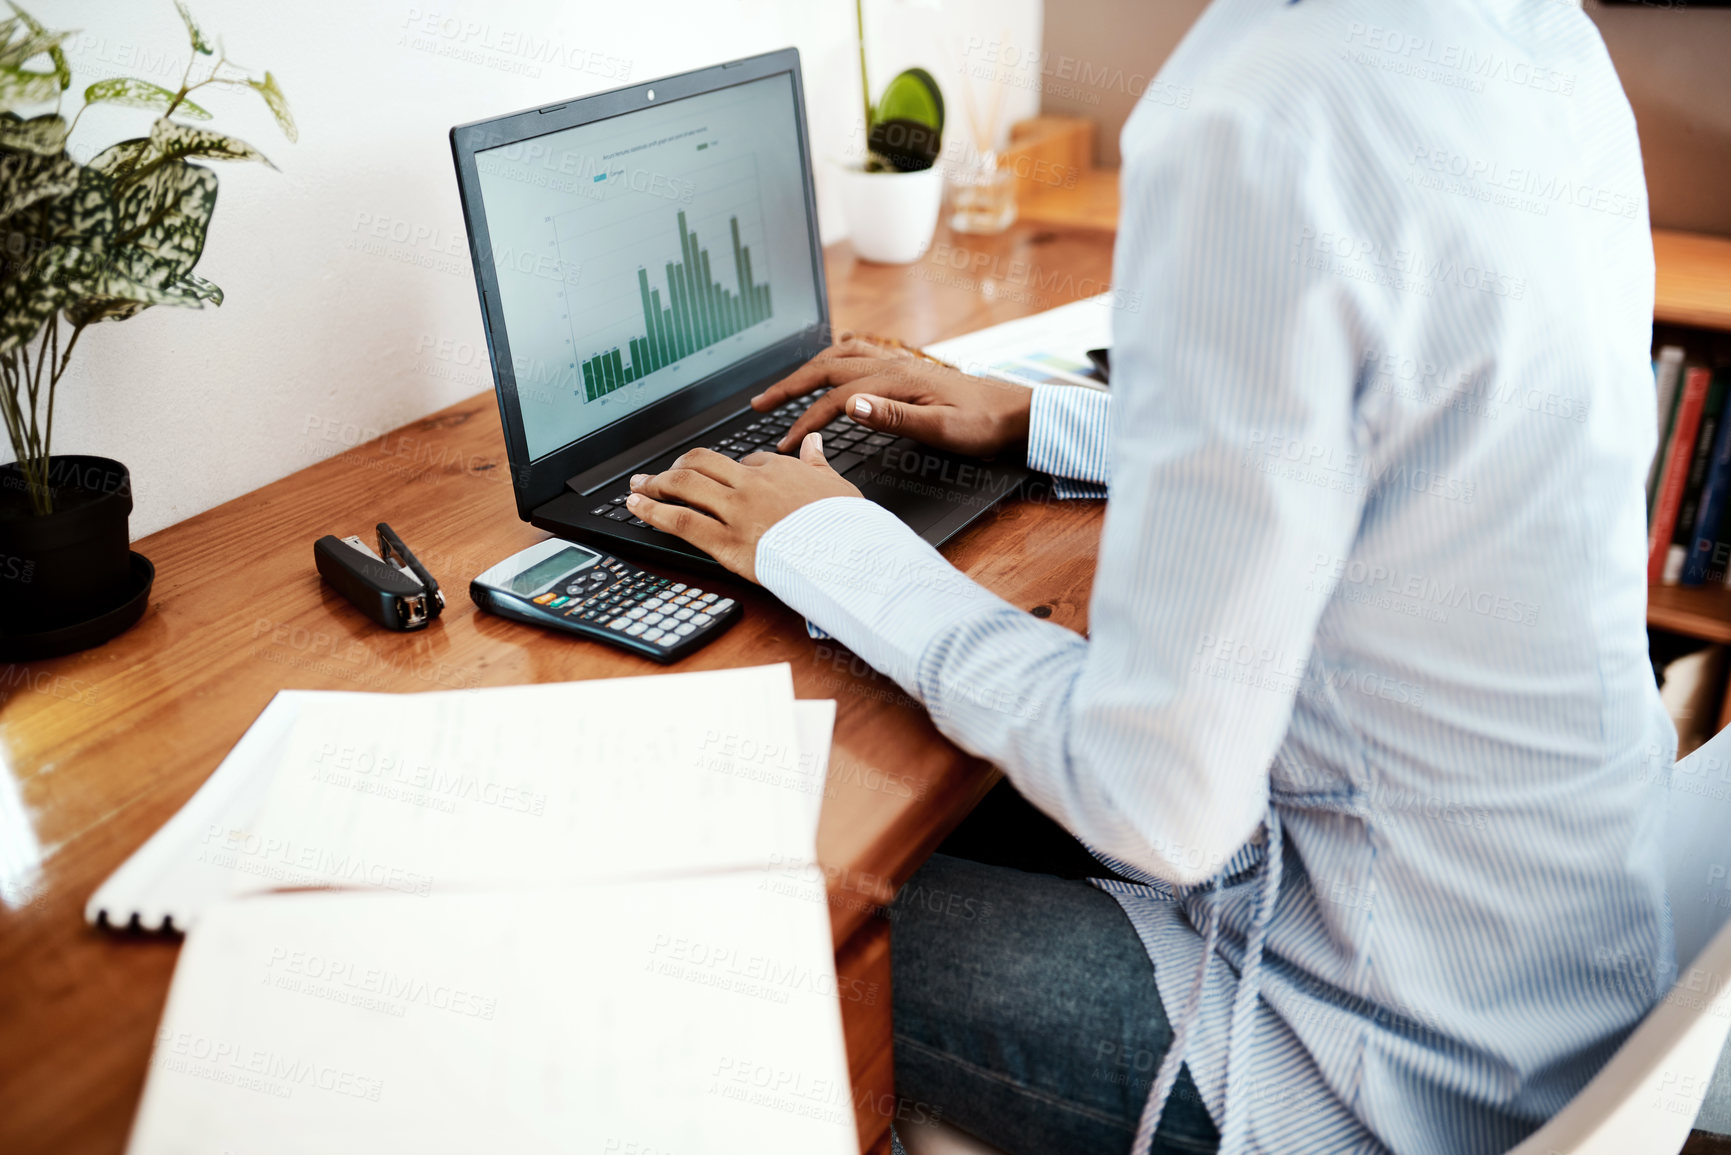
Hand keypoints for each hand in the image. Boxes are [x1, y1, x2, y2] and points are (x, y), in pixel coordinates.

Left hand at [625, 435, 860, 581]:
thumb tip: (814, 441)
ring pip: (684, 486)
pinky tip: (636, 507)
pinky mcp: (726, 541)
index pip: (744, 461)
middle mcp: (752, 484)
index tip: (715, 479)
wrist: (850, 555)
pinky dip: (653, 511)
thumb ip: (819, 463)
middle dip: (676, 467)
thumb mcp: (839, 485)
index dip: (726, 471)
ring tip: (638, 486)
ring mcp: (736, 511)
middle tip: (659, 474)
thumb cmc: (848, 527)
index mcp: (780, 469)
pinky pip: (681, 522)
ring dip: (655, 483)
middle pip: (702, 463)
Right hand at [751, 336, 1032, 457]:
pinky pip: (857, 355)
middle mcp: (892, 365)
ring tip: (780, 389)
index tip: (786, 444)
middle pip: (826, 367)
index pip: (836, 399)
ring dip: (805, 371)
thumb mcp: (943, 430)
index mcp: (896, 381)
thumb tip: (850, 404)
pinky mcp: (906, 368)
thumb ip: (895, 417)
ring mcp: (898, 364)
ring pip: (838, 357)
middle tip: (758, 404)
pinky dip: (831, 359)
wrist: (1017, 412)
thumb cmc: (984, 426)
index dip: (807, 421)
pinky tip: (826, 368)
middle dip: (788, 386)